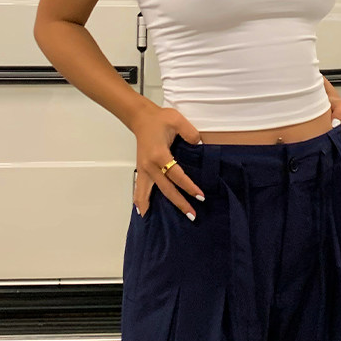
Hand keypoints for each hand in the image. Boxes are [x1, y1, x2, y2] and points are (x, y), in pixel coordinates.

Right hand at [134, 103, 204, 219]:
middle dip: (179, 202)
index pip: (177, 175)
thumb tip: (199, 145)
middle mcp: (150, 166)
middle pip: (166, 189)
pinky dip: (140, 200)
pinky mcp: (141, 170)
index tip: (200, 196)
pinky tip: (142, 212)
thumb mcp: (177, 120)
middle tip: (192, 215)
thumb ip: (189, 132)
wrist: (141, 118)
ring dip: (155, 207)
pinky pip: (139, 188)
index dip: (189, 187)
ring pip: (149, 192)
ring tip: (159, 222)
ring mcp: (144, 169)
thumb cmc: (159, 119)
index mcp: (159, 154)